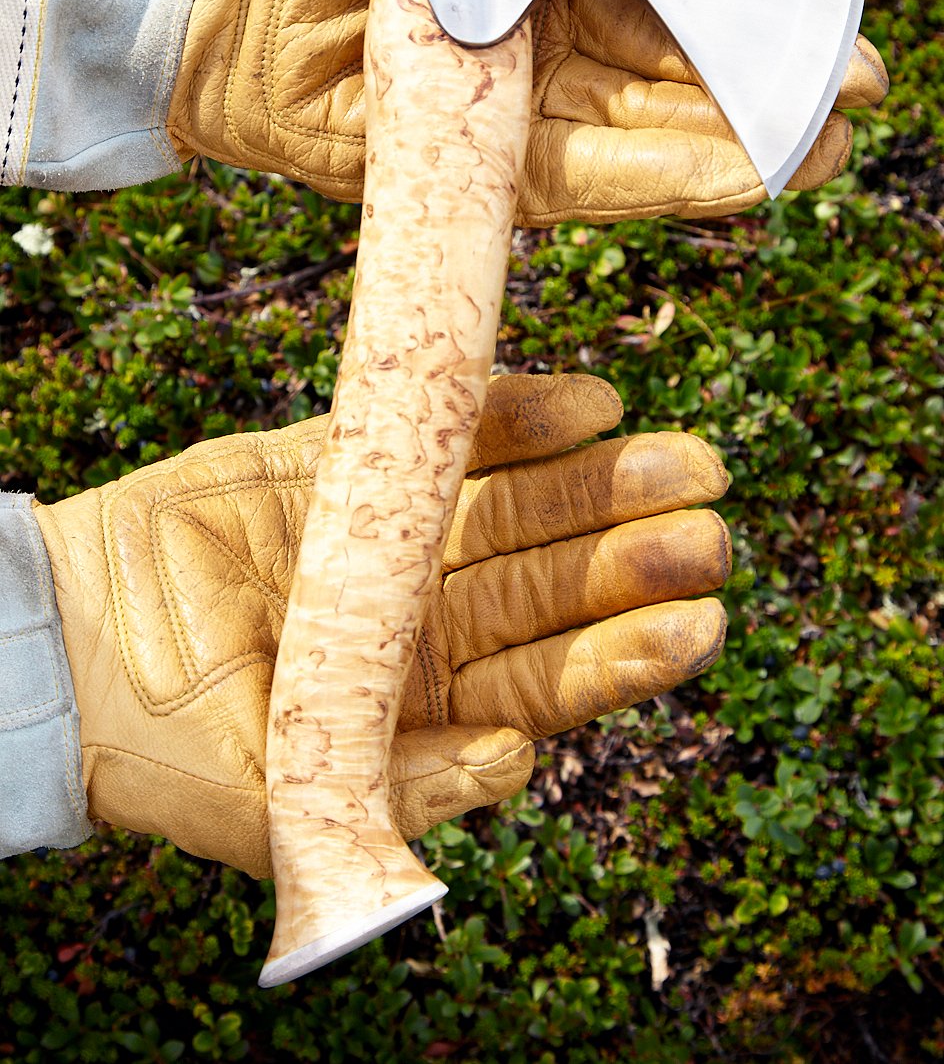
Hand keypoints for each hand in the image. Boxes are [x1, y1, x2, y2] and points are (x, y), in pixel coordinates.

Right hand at [34, 375, 728, 877]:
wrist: (66, 649)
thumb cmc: (167, 750)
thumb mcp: (281, 803)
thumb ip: (400, 792)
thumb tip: (521, 763)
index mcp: (424, 704)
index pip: (547, 680)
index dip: (624, 653)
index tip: (699, 624)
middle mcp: (426, 617)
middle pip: (550, 585)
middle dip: (630, 556)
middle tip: (708, 524)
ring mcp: (396, 533)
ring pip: (518, 508)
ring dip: (596, 483)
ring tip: (680, 459)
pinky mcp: (348, 461)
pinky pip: (444, 433)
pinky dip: (515, 418)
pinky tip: (587, 404)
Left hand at [167, 0, 887, 221]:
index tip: (822, 5)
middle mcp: (534, 38)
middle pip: (670, 69)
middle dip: (764, 85)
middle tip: (856, 96)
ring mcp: (507, 110)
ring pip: (643, 133)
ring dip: (738, 145)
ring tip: (829, 154)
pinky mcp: (474, 167)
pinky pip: (586, 181)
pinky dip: (665, 183)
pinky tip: (746, 181)